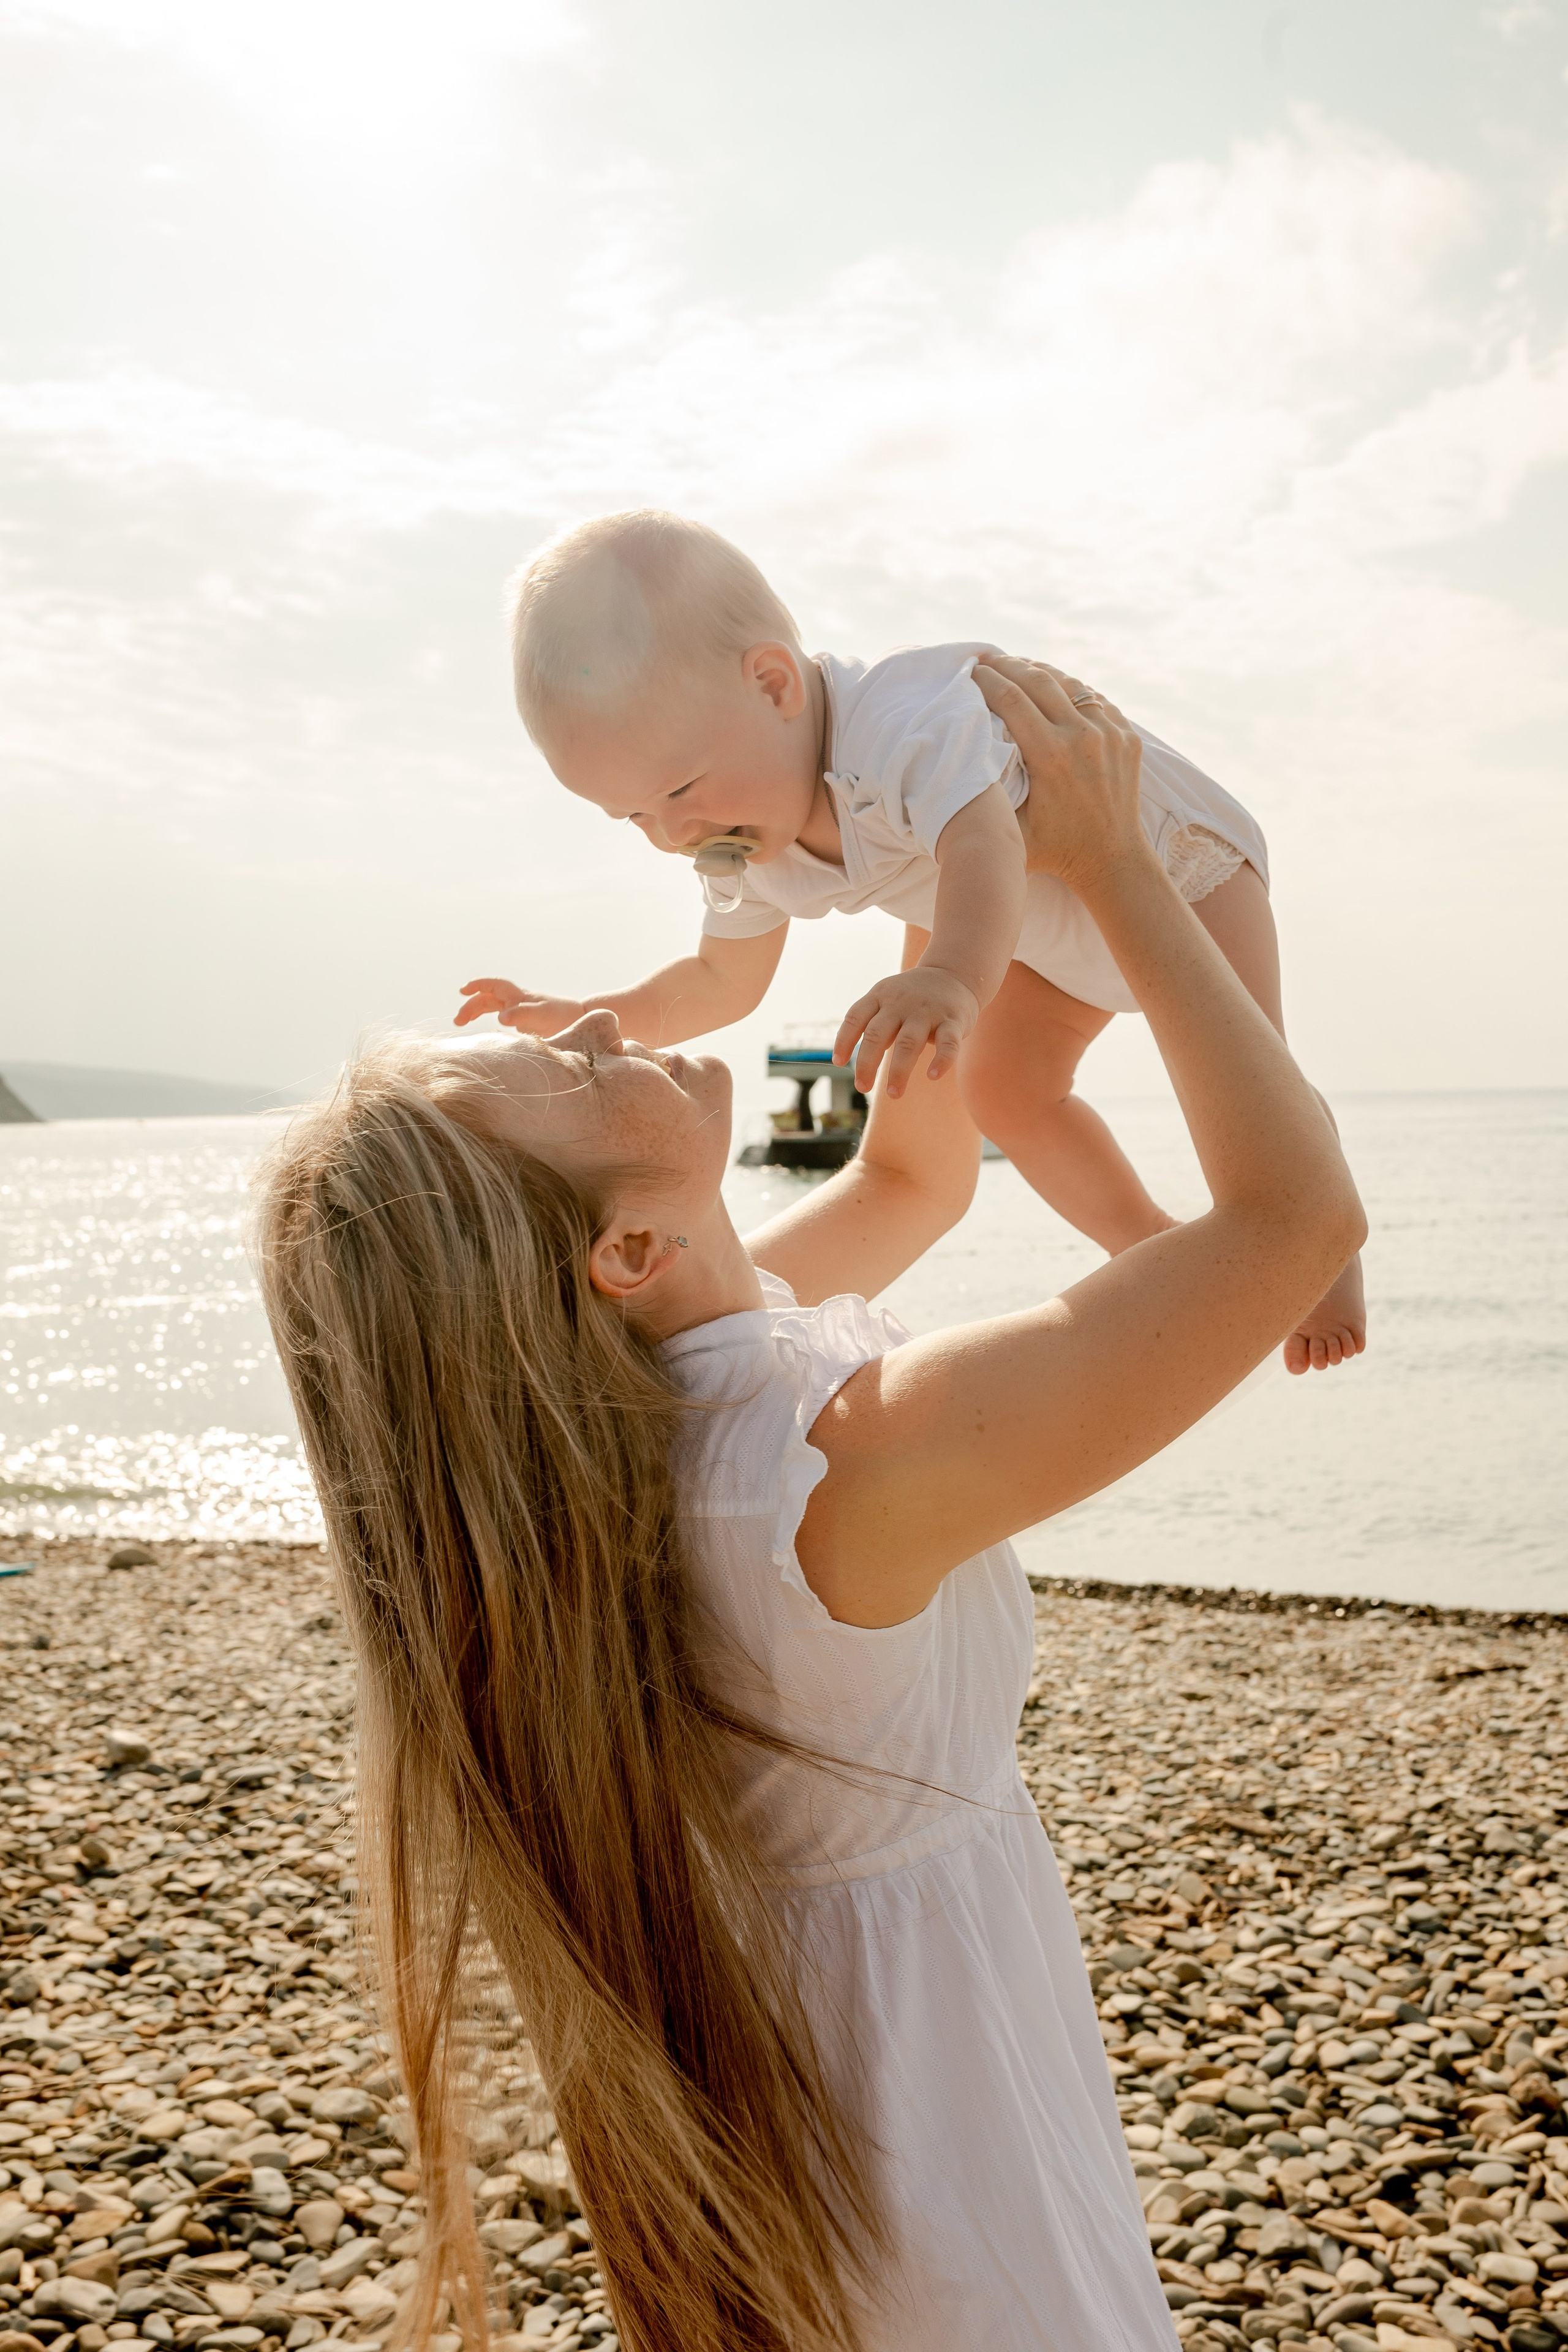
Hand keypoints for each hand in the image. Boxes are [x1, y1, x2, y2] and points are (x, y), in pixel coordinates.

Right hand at [454, 977, 586, 1035]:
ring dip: (478, 1012)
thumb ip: (523, 1015)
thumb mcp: (544, 1017)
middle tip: (458, 1021)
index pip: (494, 985)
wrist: (585, 1022)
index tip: (462, 991)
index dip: (477, 985)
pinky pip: (504, 1017)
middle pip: (489, 997)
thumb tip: (501, 1017)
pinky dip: (491, 1020)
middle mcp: (519, 1001)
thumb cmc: (566, 1019)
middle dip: (471, 1005)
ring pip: (494, 1006)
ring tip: (463, 1025)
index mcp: (520, 997)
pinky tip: (488, 1033)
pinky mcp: (528, 1022)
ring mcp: (523, 1011)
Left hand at [834, 966, 978, 1097]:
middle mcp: (901, 1003)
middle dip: (867, 1063)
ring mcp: (927, 1012)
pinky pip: (948, 1043)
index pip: (855, 1017)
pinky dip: (941, 1060)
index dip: (844, 1040)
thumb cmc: (912, 996)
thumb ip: (869, 1024)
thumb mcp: (886, 999)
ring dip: (899, 1070)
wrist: (954, 973)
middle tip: (862, 1087)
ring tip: (893, 1093)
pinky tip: (932, 1076)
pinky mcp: (953, 1021)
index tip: (838, 1062)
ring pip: (909, 1042)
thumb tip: (844, 1059)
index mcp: (881, 997)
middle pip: (878, 1033)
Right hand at [973, 655, 1144, 891]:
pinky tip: (1050, 685)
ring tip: (1015, 665)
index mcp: (1052, 756)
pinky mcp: (1126, 734)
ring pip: (1068, 682)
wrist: (1111, 859)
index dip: (985, 681)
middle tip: (986, 659)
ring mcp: (1110, 732)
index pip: (1010, 699)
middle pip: (1038, 680)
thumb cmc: (1054, 850)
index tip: (969, 672)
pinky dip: (1068, 688)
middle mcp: (1083, 737)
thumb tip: (954, 763)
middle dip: (1007, 666)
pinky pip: (1092, 698)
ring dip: (1038, 670)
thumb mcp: (1011, 831)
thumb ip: (986, 797)